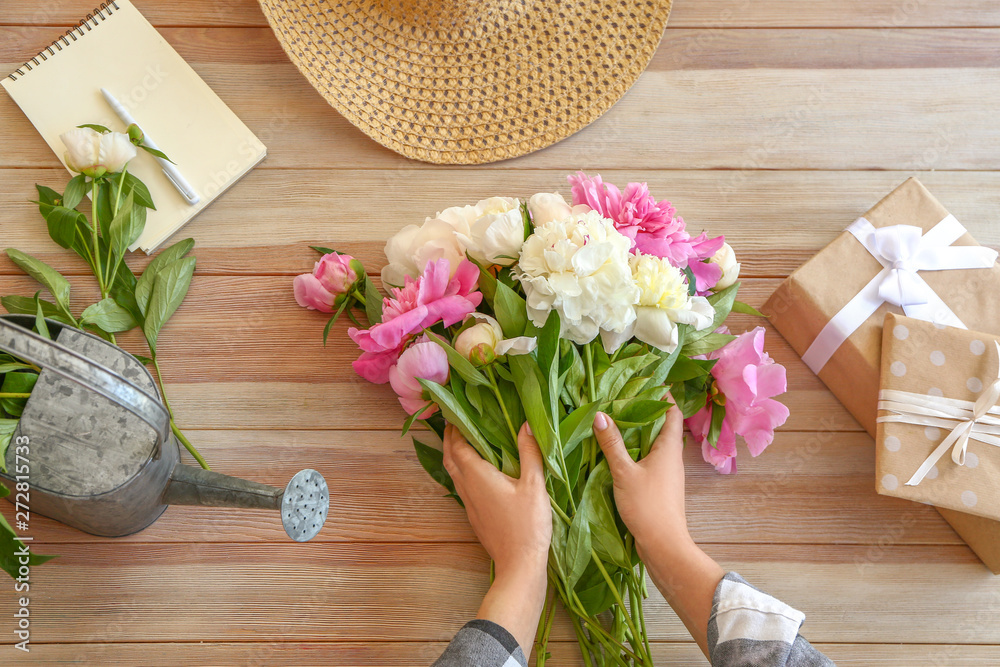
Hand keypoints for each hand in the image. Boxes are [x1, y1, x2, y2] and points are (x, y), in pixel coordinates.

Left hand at [443, 422, 551, 655]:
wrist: (519, 565)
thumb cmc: (528, 524)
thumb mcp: (534, 485)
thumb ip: (529, 452)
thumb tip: (526, 423)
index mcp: (478, 476)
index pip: (458, 445)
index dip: (454, 428)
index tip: (454, 411)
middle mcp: (467, 488)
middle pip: (450, 458)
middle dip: (449, 439)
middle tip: (456, 422)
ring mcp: (469, 504)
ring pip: (453, 474)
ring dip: (454, 455)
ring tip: (464, 441)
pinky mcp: (475, 516)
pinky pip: (462, 486)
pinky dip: (463, 471)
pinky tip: (477, 472)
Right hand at [592, 401, 723, 656]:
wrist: (664, 545)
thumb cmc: (648, 506)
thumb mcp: (624, 472)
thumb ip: (612, 443)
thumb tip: (600, 414)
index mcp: (668, 448)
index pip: (671, 413)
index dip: (662, 396)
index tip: (645, 382)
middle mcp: (672, 458)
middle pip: (662, 427)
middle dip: (645, 412)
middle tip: (622, 399)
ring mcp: (667, 474)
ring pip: (655, 445)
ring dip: (639, 434)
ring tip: (616, 422)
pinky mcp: (660, 488)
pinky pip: (649, 461)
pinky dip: (636, 452)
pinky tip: (618, 454)